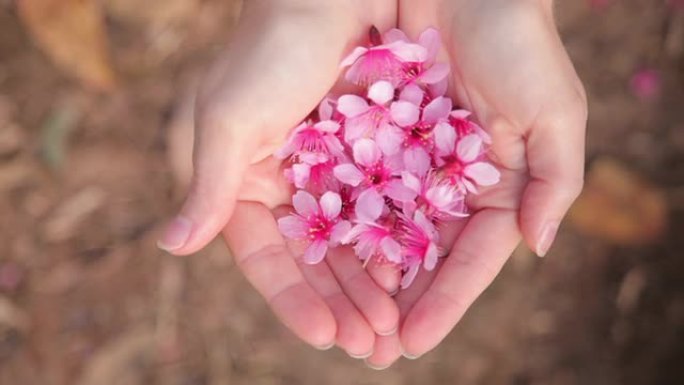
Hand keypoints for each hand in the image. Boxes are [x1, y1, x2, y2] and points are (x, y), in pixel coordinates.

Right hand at [158, 0, 401, 356]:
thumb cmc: (270, 50)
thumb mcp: (230, 119)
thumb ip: (209, 186)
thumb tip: (171, 246)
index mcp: (246, 182)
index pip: (265, 256)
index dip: (292, 299)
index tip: (323, 336)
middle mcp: (289, 186)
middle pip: (314, 261)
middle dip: (340, 306)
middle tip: (370, 349)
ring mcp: (335, 175)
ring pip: (353, 245)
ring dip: (372, 289)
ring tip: (395, 332)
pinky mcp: (376, 159)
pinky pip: (386, 212)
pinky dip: (398, 247)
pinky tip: (416, 280)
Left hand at [363, 0, 586, 366]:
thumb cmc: (517, 39)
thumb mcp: (555, 111)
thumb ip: (556, 181)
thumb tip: (539, 246)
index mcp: (495, 185)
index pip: (470, 258)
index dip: (445, 301)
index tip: (414, 341)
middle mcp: (447, 180)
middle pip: (422, 256)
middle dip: (399, 304)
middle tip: (372, 350)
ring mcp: (407, 161)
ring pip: (383, 231)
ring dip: (365, 279)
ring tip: (344, 325)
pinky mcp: (370, 136)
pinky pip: (352, 188)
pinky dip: (339, 226)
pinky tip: (322, 262)